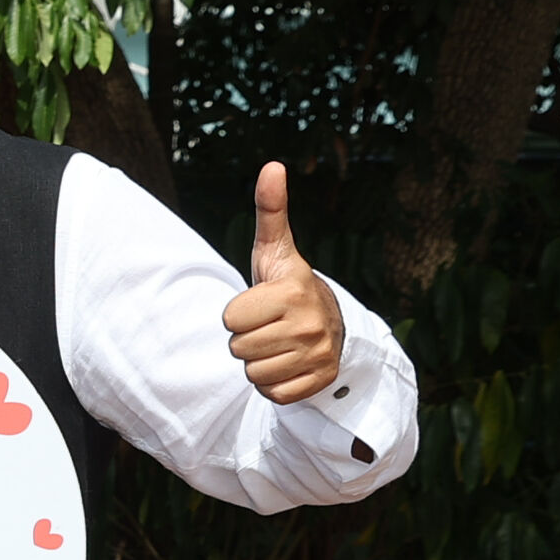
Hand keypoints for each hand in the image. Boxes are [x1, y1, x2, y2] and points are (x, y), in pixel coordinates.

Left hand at [222, 162, 342, 405]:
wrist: (330, 323)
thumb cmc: (287, 284)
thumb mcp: (275, 249)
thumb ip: (270, 210)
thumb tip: (272, 165)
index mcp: (293, 292)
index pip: (230, 318)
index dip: (237, 313)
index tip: (259, 304)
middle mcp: (310, 324)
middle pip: (238, 349)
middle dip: (246, 338)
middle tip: (269, 325)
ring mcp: (318, 356)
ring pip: (253, 374)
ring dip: (258, 362)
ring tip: (277, 343)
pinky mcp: (319, 382)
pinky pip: (273, 394)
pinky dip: (274, 384)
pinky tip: (287, 364)